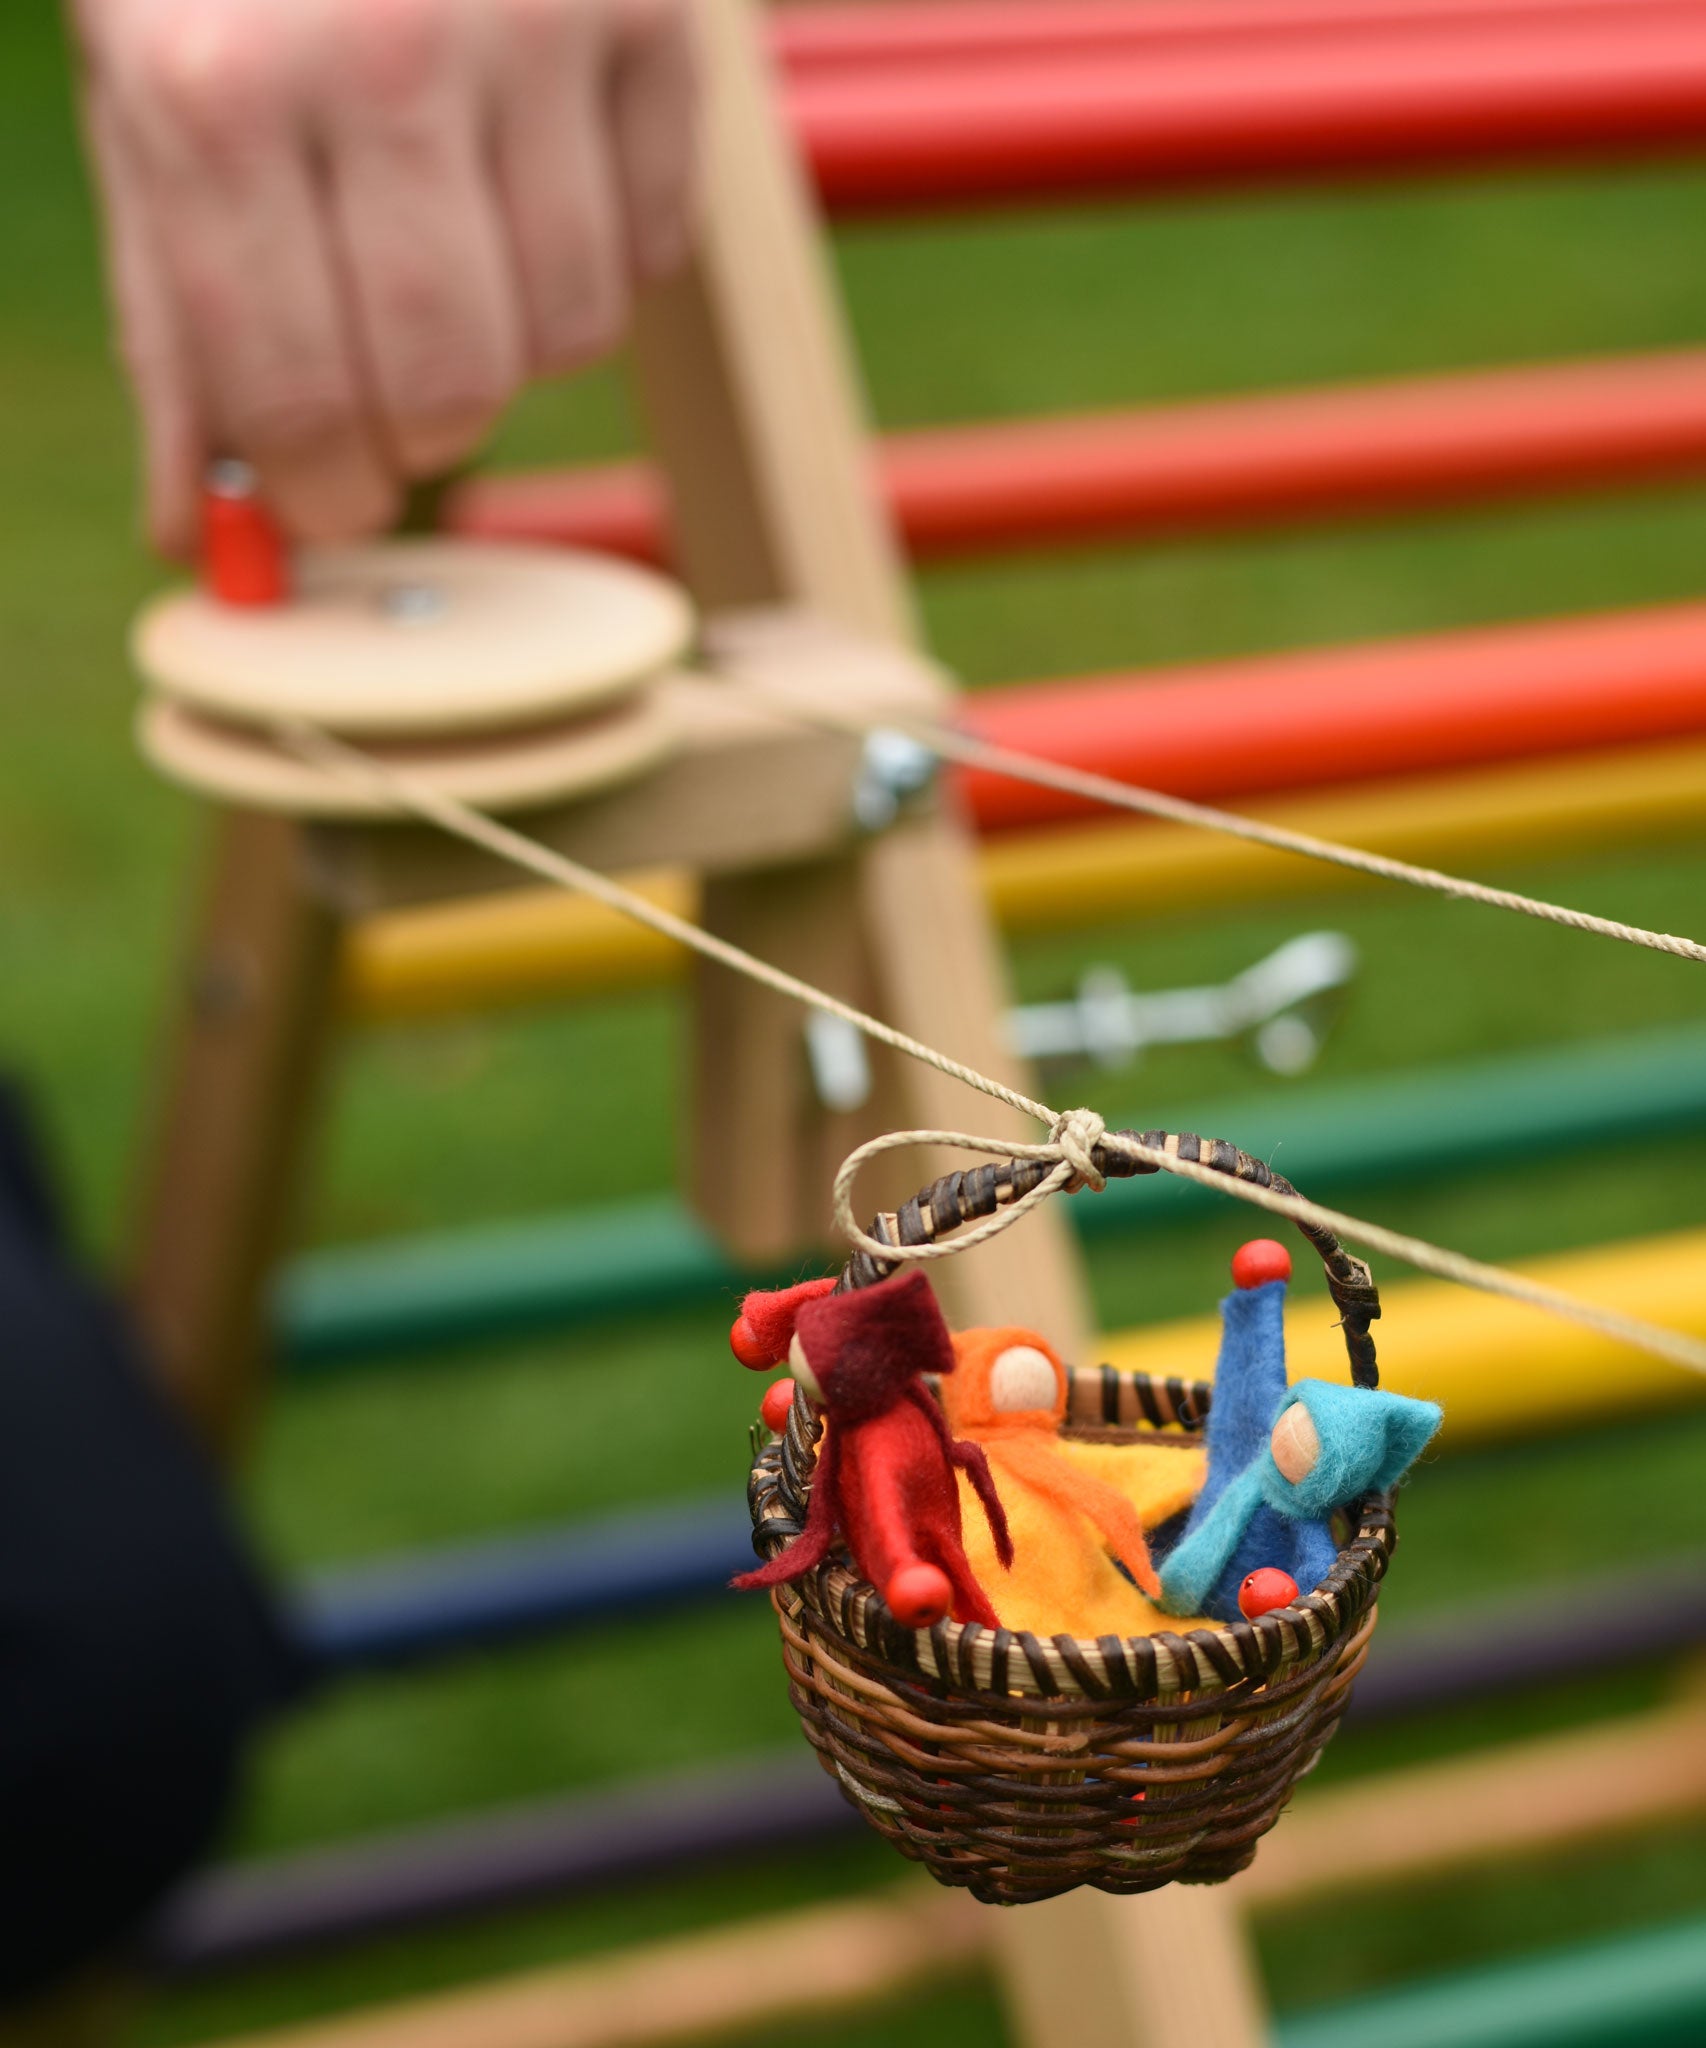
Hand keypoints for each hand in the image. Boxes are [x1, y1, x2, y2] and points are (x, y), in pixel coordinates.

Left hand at [71, 0, 696, 553]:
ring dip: (515, 337)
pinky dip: (601, 251)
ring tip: (459, 246)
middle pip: (452, 387)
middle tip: (399, 401)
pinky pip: (656, 247)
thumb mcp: (150, 100)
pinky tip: (536, 170)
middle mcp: (376, 56)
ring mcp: (533, 23)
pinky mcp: (655, 11)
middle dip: (421, 429)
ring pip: (572, 332)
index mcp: (212, 93)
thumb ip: (177, 320)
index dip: (318, 487)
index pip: (295, 393)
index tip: (329, 500)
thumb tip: (202, 527)